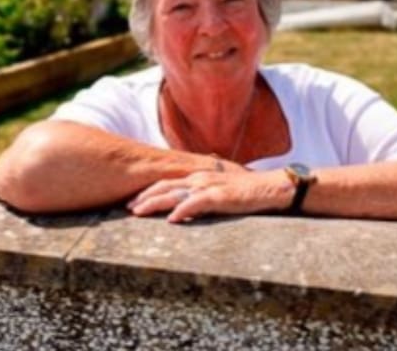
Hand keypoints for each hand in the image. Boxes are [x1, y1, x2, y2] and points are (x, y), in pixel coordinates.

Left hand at [127, 168, 292, 223]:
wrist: (269, 187)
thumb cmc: (245, 193)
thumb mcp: (217, 193)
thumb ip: (200, 198)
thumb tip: (183, 211)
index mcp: (197, 177)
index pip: (165, 182)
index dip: (147, 192)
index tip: (132, 202)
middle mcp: (198, 178)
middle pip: (164, 186)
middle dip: (143, 197)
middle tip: (127, 208)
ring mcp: (208, 185)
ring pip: (174, 193)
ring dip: (154, 202)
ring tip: (138, 212)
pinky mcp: (220, 196)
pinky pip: (197, 202)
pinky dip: (182, 209)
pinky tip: (171, 218)